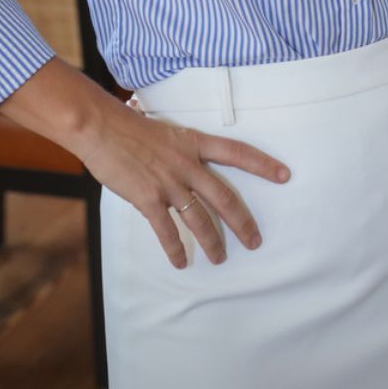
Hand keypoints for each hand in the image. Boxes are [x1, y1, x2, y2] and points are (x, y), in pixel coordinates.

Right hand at [72, 90, 288, 268]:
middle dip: (242, 222)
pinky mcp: (148, 199)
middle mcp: (188, 165)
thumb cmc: (131, 127)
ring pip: (199, 219)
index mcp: (196, 144)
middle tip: (255, 240)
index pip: (238, 153)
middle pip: (225, 197)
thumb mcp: (169, 131)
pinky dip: (175, 248)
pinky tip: (181, 261)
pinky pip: (166, 230)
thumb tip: (188, 154)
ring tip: (220, 258)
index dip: (263, 164)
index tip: (285, 175)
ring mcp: (169, 184)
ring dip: (211, 241)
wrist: (102, 129)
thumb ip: (182, 147)